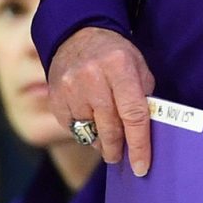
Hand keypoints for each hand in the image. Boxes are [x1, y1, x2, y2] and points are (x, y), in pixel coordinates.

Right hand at [47, 26, 155, 176]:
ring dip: (100, 139)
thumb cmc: (114, 56)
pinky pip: (72, 128)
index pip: (133, 114)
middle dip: (118, 149)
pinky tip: (88, 118)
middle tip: (120, 156)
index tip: (141, 167)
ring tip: (105, 132)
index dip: (139, 145)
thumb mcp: (137, 66)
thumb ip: (144, 98)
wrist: (76, 35)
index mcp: (119, 66)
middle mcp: (93, 76)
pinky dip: (83, 130)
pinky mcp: (55, 96)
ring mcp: (70, 87)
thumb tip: (146, 135)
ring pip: (90, 132)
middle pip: (110, 128)